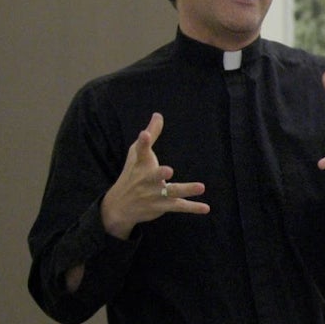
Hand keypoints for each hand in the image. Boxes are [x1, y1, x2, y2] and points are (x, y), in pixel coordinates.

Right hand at [100, 112, 208, 239]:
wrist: (119, 206)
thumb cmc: (132, 174)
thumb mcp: (138, 154)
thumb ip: (152, 135)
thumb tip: (158, 115)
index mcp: (140, 164)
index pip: (140, 151)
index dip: (143, 142)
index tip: (144, 134)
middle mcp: (146, 180)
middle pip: (153, 176)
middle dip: (160, 173)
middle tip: (169, 170)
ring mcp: (154, 194)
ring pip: (171, 191)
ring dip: (186, 189)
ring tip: (201, 186)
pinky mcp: (162, 205)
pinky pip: (179, 206)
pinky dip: (192, 208)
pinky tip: (206, 208)